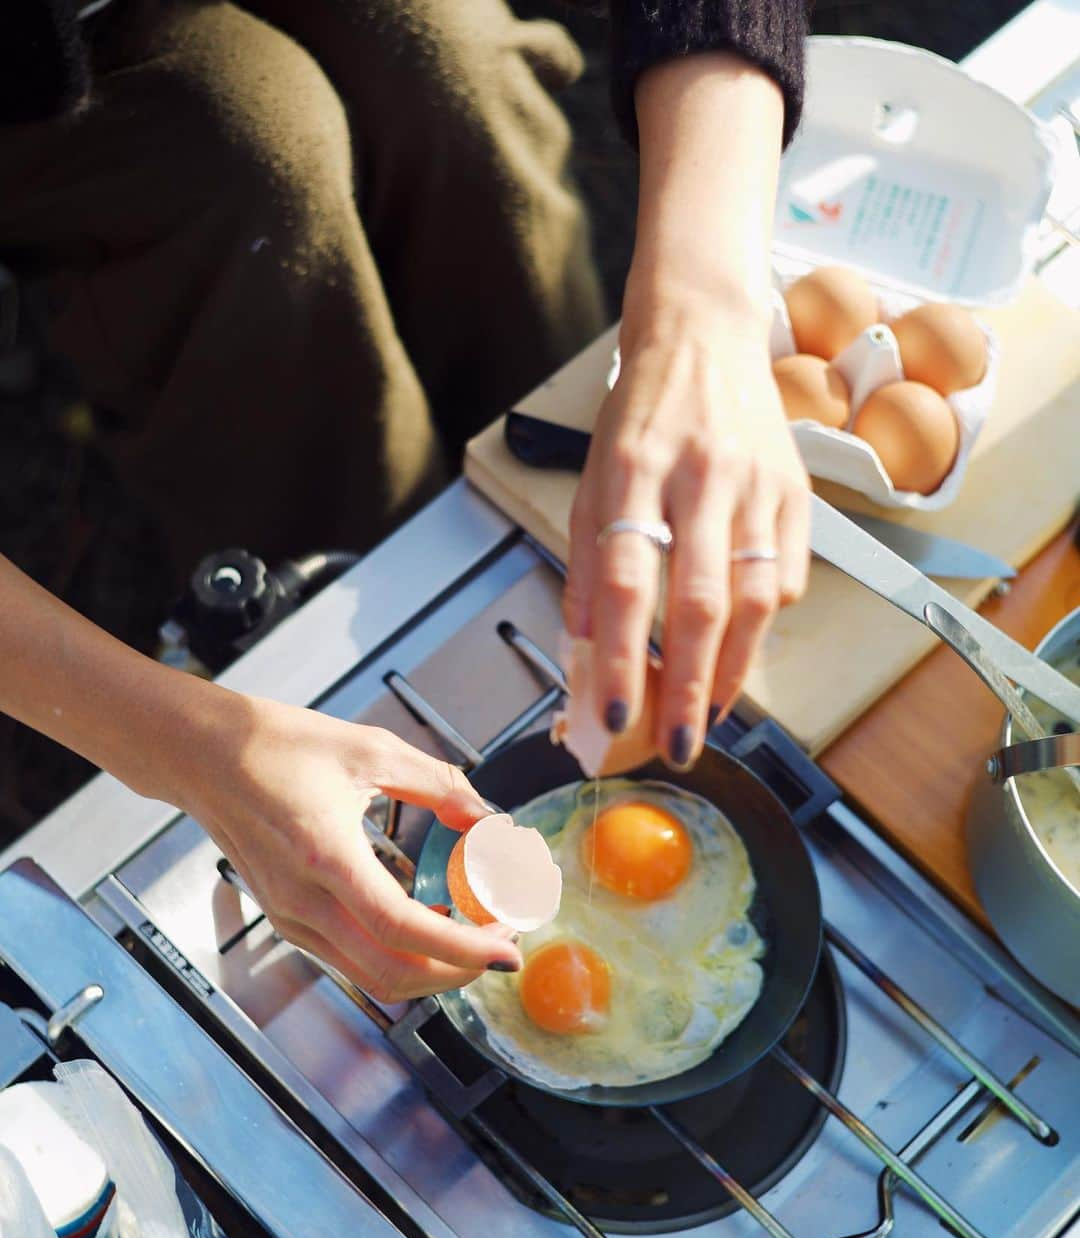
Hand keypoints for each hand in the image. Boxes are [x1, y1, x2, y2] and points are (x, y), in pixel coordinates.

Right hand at [178, 694, 521, 999]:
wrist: (202, 755)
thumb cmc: (277, 744)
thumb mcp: (371, 749)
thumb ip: (440, 784)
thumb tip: (491, 819)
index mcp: (325, 854)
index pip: (402, 929)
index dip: (463, 947)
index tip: (508, 946)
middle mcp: (302, 899)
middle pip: (391, 972)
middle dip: (457, 971)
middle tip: (499, 943)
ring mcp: (289, 916)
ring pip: (371, 976)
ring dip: (430, 969)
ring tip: (472, 934)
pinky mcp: (285, 918)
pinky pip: (349, 959)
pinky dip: (397, 956)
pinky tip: (426, 925)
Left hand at [564, 307, 809, 766]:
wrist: (705, 336)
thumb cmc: (642, 412)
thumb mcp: (592, 477)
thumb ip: (588, 562)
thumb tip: (586, 645)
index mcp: (633, 471)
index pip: (628, 583)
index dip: (623, 657)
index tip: (616, 714)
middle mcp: (700, 476)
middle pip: (700, 602)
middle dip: (689, 688)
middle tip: (678, 744)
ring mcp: (756, 483)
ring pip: (755, 599)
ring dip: (735, 671)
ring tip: (712, 714)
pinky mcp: (797, 491)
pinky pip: (788, 577)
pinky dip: (765, 624)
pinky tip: (741, 648)